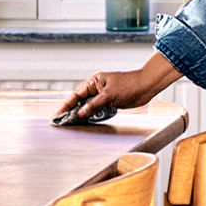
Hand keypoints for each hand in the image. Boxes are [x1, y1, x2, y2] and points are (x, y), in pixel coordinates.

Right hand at [55, 53, 180, 119]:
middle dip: (72, 111)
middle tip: (62, 121)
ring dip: (82, 114)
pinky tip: (87, 121)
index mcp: (94, 81)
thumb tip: (80, 113)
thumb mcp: (109, 96)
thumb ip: (93, 105)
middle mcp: (97, 88)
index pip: (76, 95)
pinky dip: (93, 115)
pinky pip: (98, 110)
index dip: (66, 105)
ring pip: (89, 106)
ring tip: (72, 123)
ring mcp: (104, 95)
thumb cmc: (129, 85)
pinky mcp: (111, 102)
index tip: (58, 114)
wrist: (147, 86)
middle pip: (81, 101)